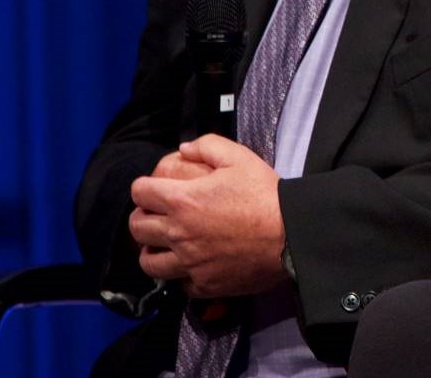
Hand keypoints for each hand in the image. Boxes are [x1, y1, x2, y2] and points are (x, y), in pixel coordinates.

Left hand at [127, 136, 286, 297]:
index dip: (144, 186)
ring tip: (163, 245)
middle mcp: (179, 234)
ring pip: (148, 263)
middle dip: (142, 217)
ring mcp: (190, 263)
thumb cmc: (267, 196)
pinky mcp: (205, 283)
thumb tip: (185, 148)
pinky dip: (182, 275)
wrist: (293, 235)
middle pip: (137, 228)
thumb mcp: (241, 158)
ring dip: (152, 251)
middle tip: (155, 214)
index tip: (153, 188)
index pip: (140, 192)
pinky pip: (180, 284)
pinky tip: (192, 265)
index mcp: (183, 201)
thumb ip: (208, 146)